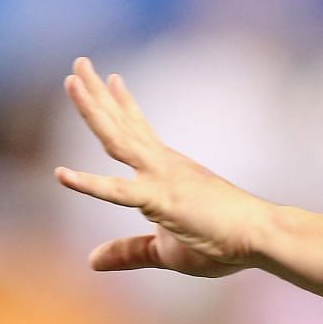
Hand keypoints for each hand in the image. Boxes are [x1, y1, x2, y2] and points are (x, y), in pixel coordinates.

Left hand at [53, 57, 269, 276]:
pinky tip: (61, 174)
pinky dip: (88, 183)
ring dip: (92, 109)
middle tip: (79, 62)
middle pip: (122, 123)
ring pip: (116, 139)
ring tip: (73, 79)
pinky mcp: (161, 200)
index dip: (123, 103)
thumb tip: (91, 261)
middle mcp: (163, 165)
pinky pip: (117, 192)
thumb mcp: (166, 251)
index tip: (111, 78)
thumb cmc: (223, 242)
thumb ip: (128, 252)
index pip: (140, 130)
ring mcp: (161, 178)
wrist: (261, 236)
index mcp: (169, 171)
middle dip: (97, 93)